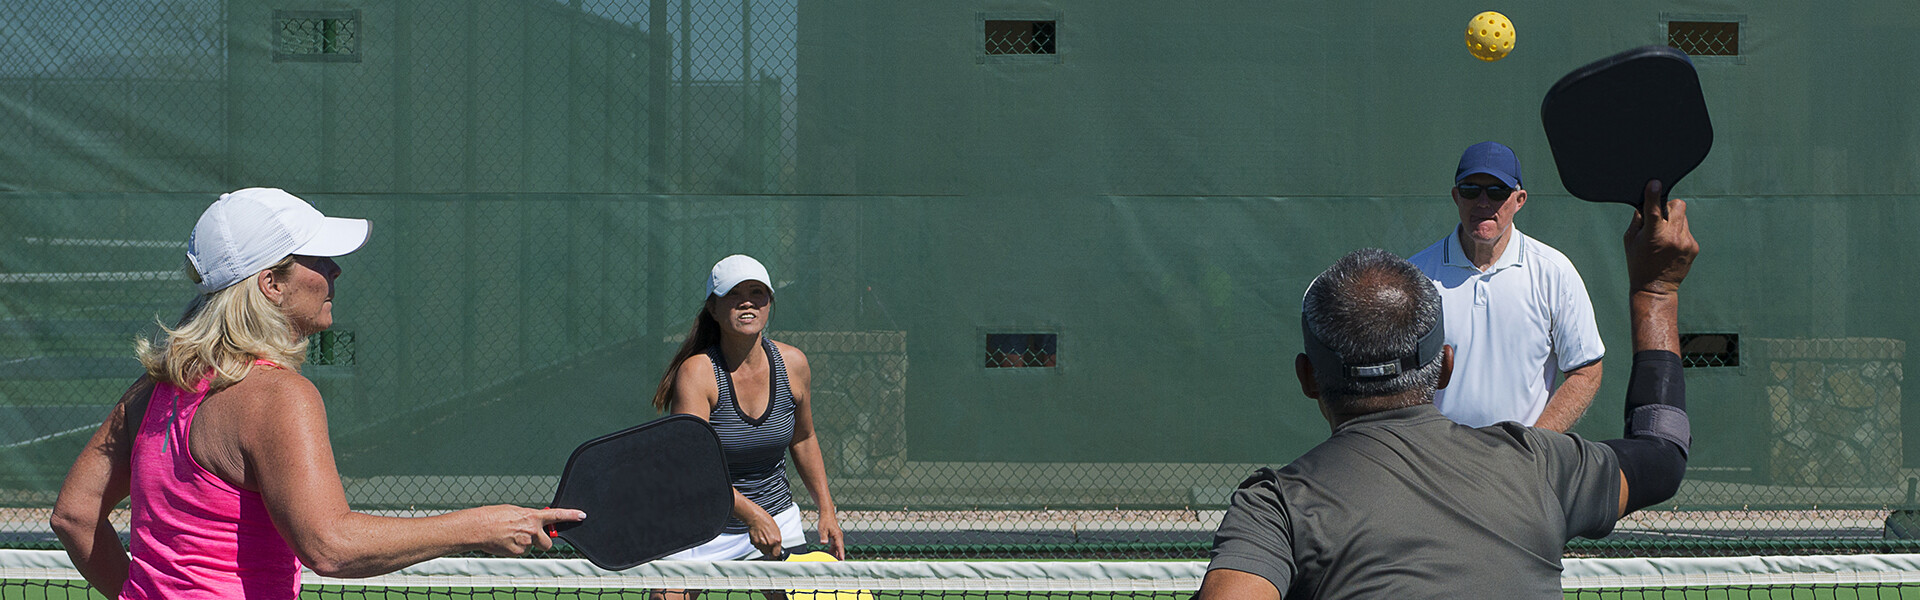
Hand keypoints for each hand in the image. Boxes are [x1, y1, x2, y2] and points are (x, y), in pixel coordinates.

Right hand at [469, 505, 585, 556]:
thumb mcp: (513, 511)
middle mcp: (532, 530)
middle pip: (548, 543)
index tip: (582, 515)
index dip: (571, 515)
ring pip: (531, 548)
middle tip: (532, 538)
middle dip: (543, 543)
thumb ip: (527, 517)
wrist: (478, 527)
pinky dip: (513, 549)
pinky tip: (504, 542)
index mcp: (532, 516)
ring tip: (508, 536)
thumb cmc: (492, 516)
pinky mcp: (517, 552)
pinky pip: (520, 552)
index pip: (557, 515)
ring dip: (523, 544)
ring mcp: (526, 543)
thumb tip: (532, 523)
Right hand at [748, 511, 784, 558]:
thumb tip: (776, 546)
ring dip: (762, 547)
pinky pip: (756, 546)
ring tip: (762, 538)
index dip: (774, 556)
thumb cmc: (766, 522)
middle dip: (767, 549)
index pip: (776, 554)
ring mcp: (761, 543)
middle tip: (767, 543)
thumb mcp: (776, 531)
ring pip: (762, 550)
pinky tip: (758, 536)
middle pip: (767, 553)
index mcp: (776, 540)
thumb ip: (776, 541)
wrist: (757, 518)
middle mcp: (769, 543)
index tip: (773, 556)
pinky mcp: (754, 542)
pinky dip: (757, 543)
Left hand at [818, 511, 845, 559]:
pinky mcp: (835, 537)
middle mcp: (839, 537)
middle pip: (840, 549)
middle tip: (838, 565)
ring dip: (836, 554)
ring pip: (837, 548)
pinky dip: (833, 550)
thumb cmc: (825, 521)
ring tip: (834, 562)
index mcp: (837, 536)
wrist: (827, 514)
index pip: (840, 547)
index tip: (842, 560)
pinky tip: (830, 554)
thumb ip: (823, 537)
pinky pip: (835, 546)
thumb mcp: (822, 529)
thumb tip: (823, 543)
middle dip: (839, 556)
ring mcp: (837, 537)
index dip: (841, 554)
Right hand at [1624, 180, 1698, 295]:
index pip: (1655, 209)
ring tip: (1664, 237)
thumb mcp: (1630, 241)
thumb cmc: (1638, 264)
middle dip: (1669, 206)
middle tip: (1661, 217)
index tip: (1654, 183)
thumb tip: (1646, 203)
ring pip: (1683, 218)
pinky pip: (1687, 231)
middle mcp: (1672, 237)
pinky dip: (1679, 234)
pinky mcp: (1694, 247)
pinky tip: (1671, 247)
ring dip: (1674, 221)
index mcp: (1653, 235)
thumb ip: (1638, 220)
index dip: (1653, 194)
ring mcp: (1686, 242)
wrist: (1655, 288)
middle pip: (1678, 205)